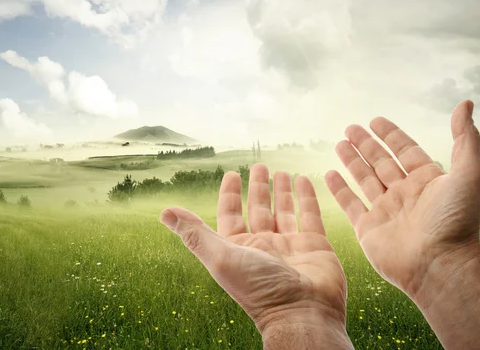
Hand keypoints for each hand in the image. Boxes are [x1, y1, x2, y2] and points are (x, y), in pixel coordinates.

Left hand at [160, 164, 351, 347]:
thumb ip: (194, 233)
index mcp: (239, 247)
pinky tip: (302, 179)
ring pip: (284, 210)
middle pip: (258, 209)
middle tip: (259, 165)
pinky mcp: (315, 245)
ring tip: (281, 171)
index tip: (231, 174)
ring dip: (281, 191)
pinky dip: (306, 197)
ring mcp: (290, 244)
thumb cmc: (257, 288)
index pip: (231, 214)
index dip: (230, 194)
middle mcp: (263, 245)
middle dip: (258, 187)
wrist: (302, 313)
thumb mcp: (219, 256)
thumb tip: (164, 212)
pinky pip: (310, 215)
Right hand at [325, 99, 479, 300]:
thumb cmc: (455, 222)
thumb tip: (465, 103)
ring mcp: (385, 210)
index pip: (405, 150)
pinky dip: (339, 189)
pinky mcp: (368, 228)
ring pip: (364, 179)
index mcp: (427, 181)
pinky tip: (329, 174)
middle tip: (350, 127)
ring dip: (352, 161)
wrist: (438, 265)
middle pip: (381, 162)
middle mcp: (405, 193)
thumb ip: (465, 139)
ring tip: (340, 144)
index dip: (391, 135)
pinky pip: (350, 204)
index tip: (376, 120)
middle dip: (366, 144)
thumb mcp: (468, 174)